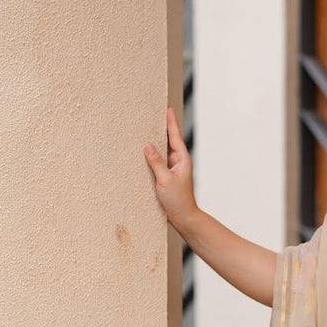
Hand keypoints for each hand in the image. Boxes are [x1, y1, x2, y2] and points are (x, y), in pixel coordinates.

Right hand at [144, 106, 198, 233]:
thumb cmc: (178, 200)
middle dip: (161, 128)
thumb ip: (156, 162)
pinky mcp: (165, 177)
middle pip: (168, 141)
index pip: (174, 137)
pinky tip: (143, 152)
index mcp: (182, 160)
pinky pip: (157, 162)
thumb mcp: (165, 180)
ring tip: (146, 128)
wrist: (183, 218)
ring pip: (161, 152)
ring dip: (155, 142)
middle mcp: (178, 162)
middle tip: (154, 113)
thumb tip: (148, 146)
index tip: (168, 109)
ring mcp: (172, 169)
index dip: (170, 123)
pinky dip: (151, 156)